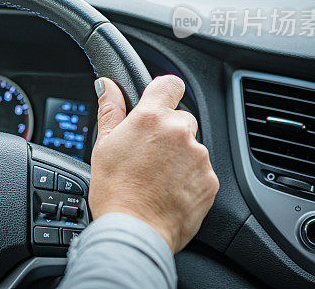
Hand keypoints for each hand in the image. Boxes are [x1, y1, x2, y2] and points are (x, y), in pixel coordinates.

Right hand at [88, 75, 218, 252]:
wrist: (135, 231)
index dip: (164, 92)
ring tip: (157, 178)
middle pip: (181, 119)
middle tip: (148, 155)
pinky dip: (189, 178)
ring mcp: (198, 156)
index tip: (159, 102)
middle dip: (168, 132)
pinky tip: (170, 190)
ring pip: (192, 146)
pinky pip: (202, 170)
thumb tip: (108, 85)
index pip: (170, 84)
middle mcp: (179, 132)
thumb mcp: (103, 145)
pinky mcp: (210, 180)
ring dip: (179, 156)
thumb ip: (110, 110)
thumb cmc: (115, 191)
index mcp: (151, 118)